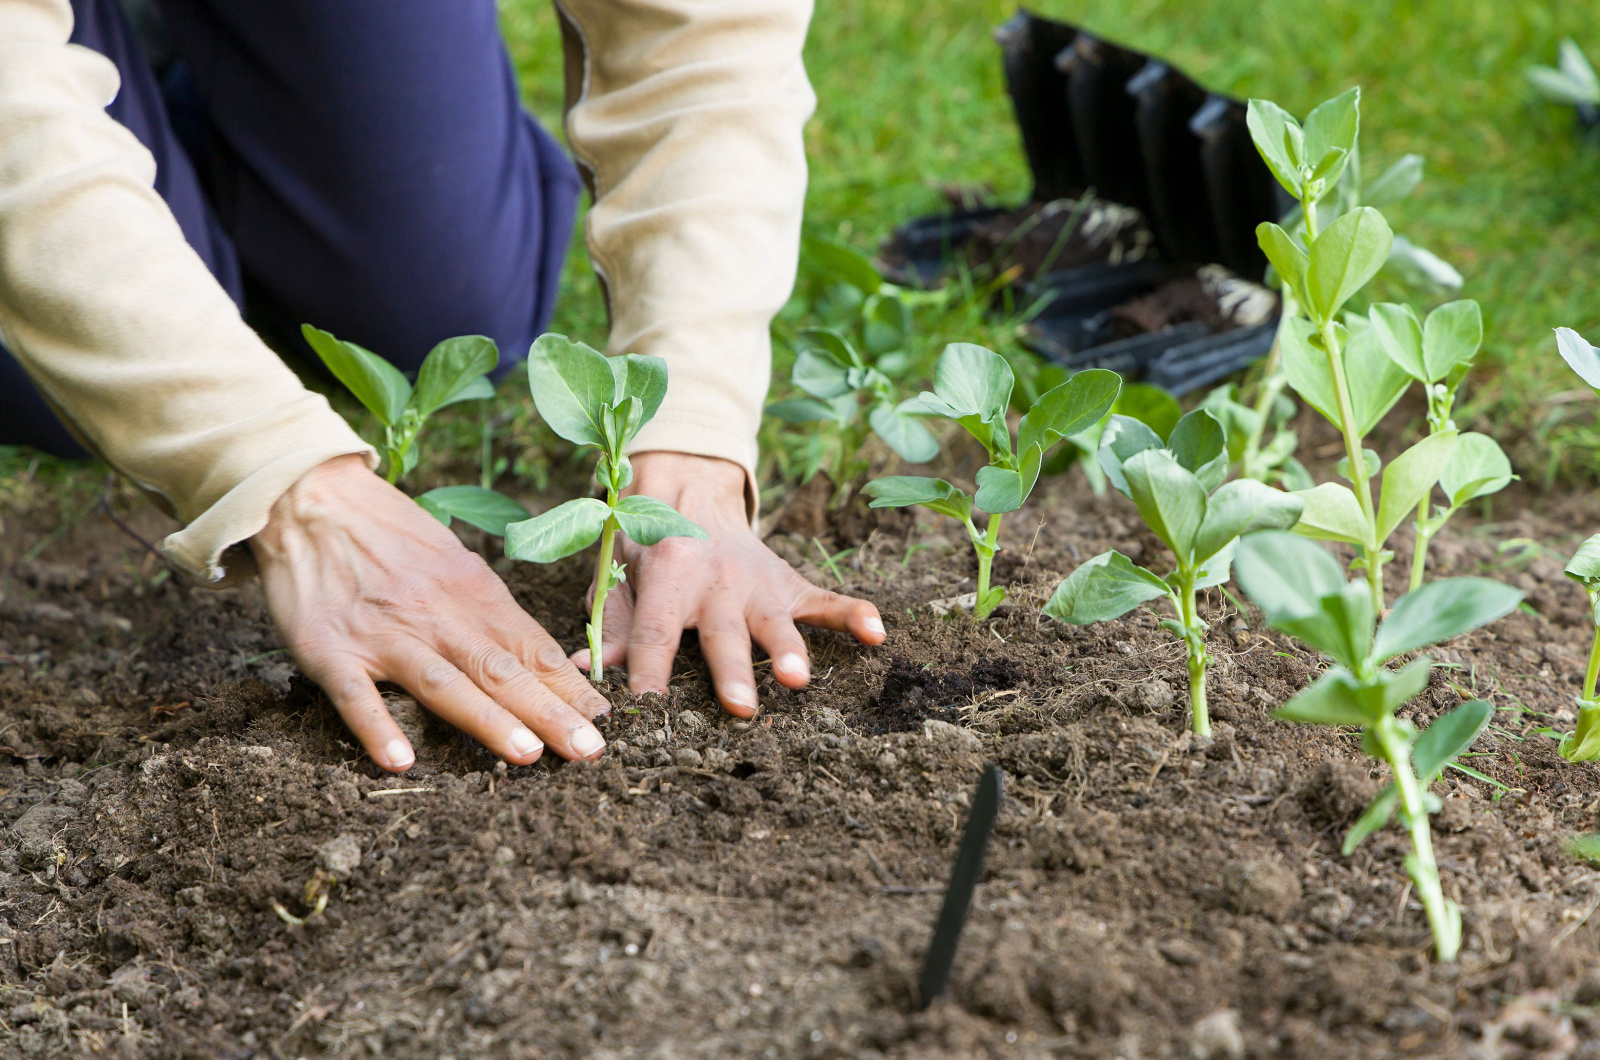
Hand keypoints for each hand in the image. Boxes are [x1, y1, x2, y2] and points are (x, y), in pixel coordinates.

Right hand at [250, 455, 609, 771]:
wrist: (312, 499)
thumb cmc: (392, 537)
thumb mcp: (456, 564)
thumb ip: (494, 613)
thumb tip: (546, 661)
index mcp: (474, 593)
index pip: (533, 648)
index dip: (572, 688)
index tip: (607, 724)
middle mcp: (437, 614)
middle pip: (502, 669)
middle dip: (551, 712)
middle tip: (590, 750)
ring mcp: (384, 634)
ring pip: (443, 682)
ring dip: (486, 719)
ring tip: (527, 754)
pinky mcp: (330, 651)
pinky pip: (356, 695)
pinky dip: (377, 727)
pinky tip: (400, 762)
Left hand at [570, 451, 885, 715]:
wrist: (688, 490)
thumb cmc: (645, 548)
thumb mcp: (616, 577)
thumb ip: (610, 623)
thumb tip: (590, 671)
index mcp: (668, 577)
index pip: (656, 631)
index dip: (649, 669)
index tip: (646, 709)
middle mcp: (716, 580)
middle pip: (723, 633)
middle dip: (733, 671)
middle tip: (740, 708)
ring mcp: (757, 583)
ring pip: (775, 621)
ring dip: (789, 649)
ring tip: (798, 679)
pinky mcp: (788, 583)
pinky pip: (826, 599)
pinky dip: (853, 614)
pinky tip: (878, 633)